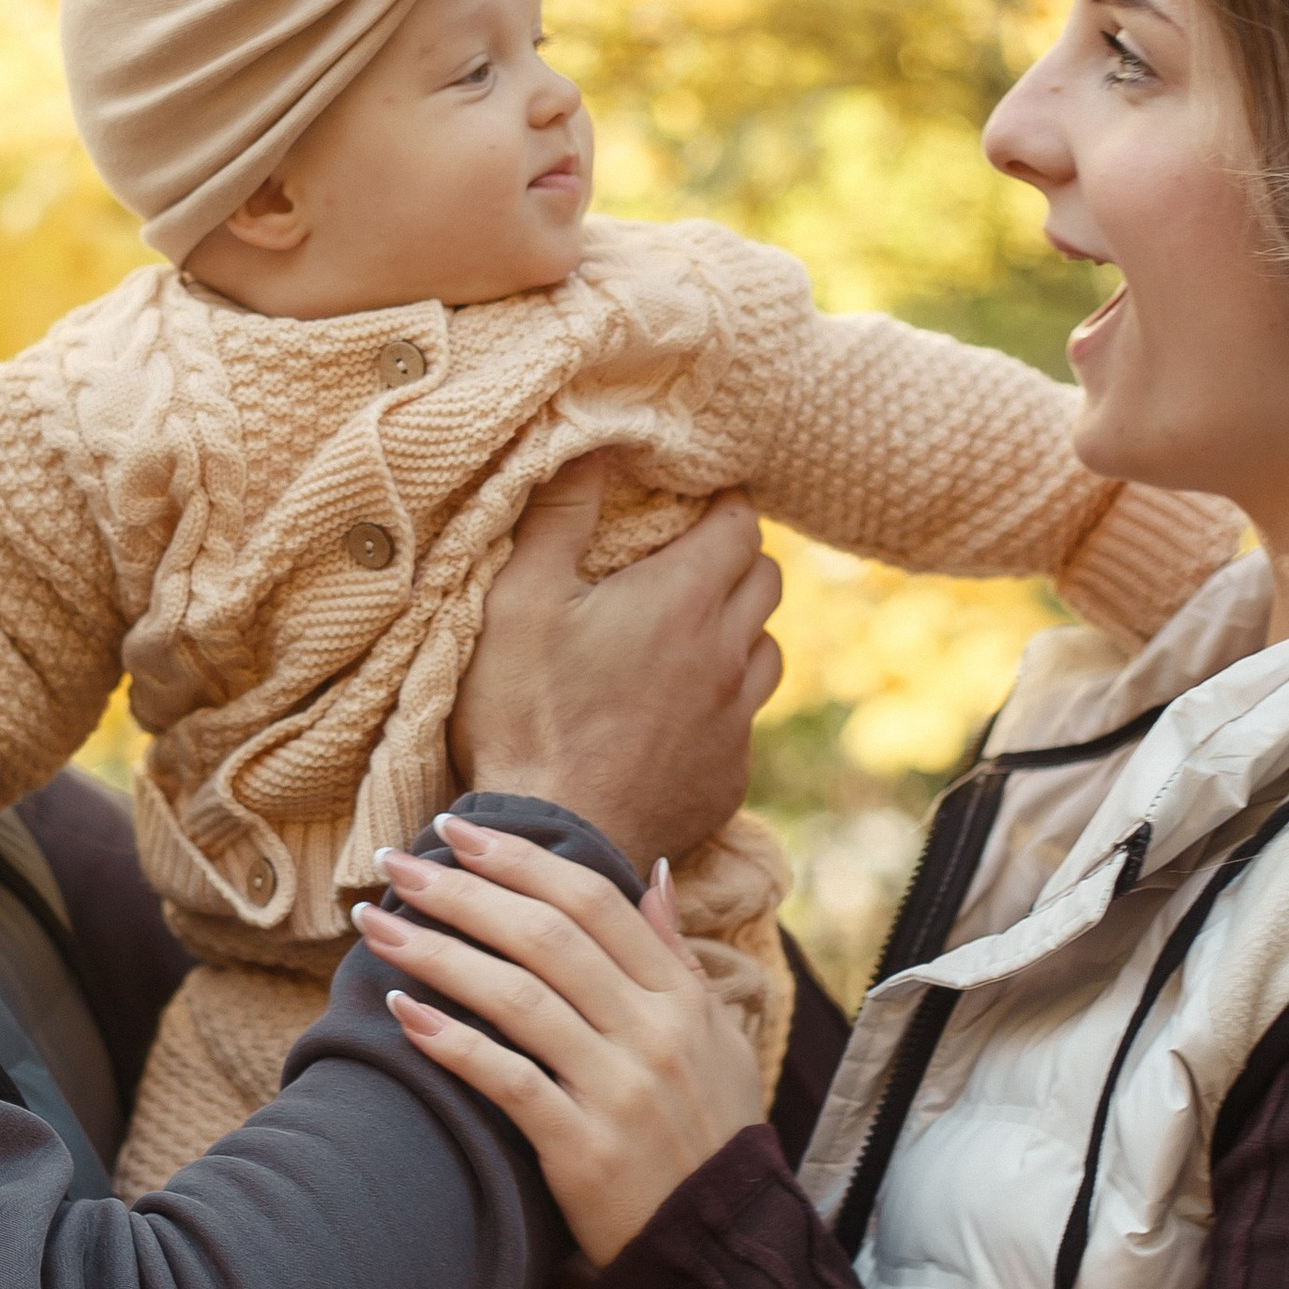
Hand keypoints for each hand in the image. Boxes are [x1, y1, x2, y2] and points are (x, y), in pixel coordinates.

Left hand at [362, 819, 765, 1265]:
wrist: (720, 1254)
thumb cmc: (711, 1137)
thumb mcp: (718, 1040)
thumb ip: (678, 956)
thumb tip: (655, 873)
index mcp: (681, 998)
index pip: (594, 901)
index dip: (521, 859)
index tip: (456, 832)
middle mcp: (654, 1033)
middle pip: (545, 935)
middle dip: (463, 891)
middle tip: (394, 864)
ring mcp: (621, 1090)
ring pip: (518, 997)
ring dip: (438, 953)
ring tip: (376, 925)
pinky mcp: (586, 1150)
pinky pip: (509, 1081)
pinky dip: (453, 1043)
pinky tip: (401, 1014)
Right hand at [450, 452, 783, 866]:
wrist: (554, 842)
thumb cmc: (526, 717)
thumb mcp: (519, 602)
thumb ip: (560, 517)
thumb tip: (593, 445)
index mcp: (685, 598)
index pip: (742, 524)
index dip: (721, 506)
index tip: (690, 505)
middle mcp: (729, 653)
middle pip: (767, 579)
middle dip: (735, 559)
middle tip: (685, 562)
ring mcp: (737, 719)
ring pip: (768, 649)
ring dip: (739, 631)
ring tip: (685, 636)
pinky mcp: (731, 774)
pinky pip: (747, 718)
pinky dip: (724, 700)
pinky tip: (674, 712)